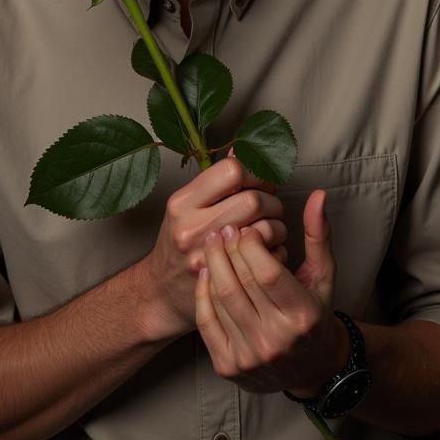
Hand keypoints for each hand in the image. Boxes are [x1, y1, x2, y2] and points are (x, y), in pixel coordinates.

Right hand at [140, 154, 287, 340]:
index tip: (259, 181)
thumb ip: (214, 180)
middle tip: (270, 206)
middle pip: (253, 200)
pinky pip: (269, 257)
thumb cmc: (178, 241)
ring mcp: (208, 257)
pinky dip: (277, 251)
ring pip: (266, 228)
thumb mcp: (187, 205)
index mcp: (182, 202)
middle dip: (272, 200)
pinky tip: (266, 251)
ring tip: (270, 229)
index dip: (255, 172)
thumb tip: (241, 149)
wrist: (160, 290)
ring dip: (279, 226)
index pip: (232, 171)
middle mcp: (191, 228)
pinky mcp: (227, 281)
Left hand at [194, 189, 347, 394]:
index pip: (266, 273)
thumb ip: (318, 235)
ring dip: (213, 264)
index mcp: (302, 317)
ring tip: (213, 243)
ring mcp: (250, 356)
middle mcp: (275, 340)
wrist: (308, 370)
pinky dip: (202, 292)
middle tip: (224, 229)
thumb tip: (318, 195)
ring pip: (220, 298)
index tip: (247, 227)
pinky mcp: (228, 366)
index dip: (252, 244)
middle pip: (240, 282)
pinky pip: (206, 321)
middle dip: (229, 249)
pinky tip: (206, 271)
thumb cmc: (315, 315)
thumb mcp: (324, 276)